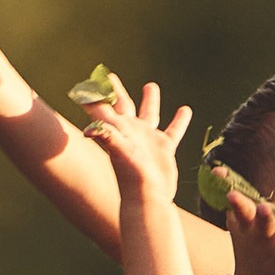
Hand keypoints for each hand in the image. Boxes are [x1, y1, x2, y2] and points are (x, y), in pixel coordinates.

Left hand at [80, 74, 190, 205]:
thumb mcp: (119, 152)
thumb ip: (107, 136)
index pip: (103, 105)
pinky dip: (179, 121)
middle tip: (108, 75)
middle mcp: (130, 131)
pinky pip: (173, 130)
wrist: (148, 199)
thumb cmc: (132, 176)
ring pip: (148, 114)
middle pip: (122, 105)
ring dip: (149, 100)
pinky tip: (185, 110)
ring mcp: (147, 139)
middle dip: (115, 91)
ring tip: (150, 85)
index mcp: (118, 128)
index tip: (90, 78)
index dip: (96, 92)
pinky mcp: (164, 148)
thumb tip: (89, 129)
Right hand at [225, 192, 274, 274]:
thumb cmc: (248, 241)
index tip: (230, 192)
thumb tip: (216, 169)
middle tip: (263, 207)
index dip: (235, 201)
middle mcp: (264, 238)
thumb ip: (232, 196)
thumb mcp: (238, 222)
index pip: (240, 211)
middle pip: (262, 225)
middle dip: (262, 217)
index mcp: (249, 227)